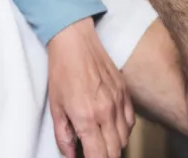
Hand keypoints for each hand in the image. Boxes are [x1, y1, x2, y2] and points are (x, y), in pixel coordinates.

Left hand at [47, 18, 133, 157]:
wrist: (75, 42)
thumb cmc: (63, 70)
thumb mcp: (55, 106)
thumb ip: (63, 134)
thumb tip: (69, 154)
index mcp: (87, 117)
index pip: (99, 156)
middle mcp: (107, 112)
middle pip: (115, 151)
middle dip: (105, 157)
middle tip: (94, 153)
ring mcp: (119, 102)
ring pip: (125, 138)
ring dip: (115, 145)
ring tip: (102, 142)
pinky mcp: (126, 93)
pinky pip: (131, 122)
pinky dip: (124, 130)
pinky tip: (113, 128)